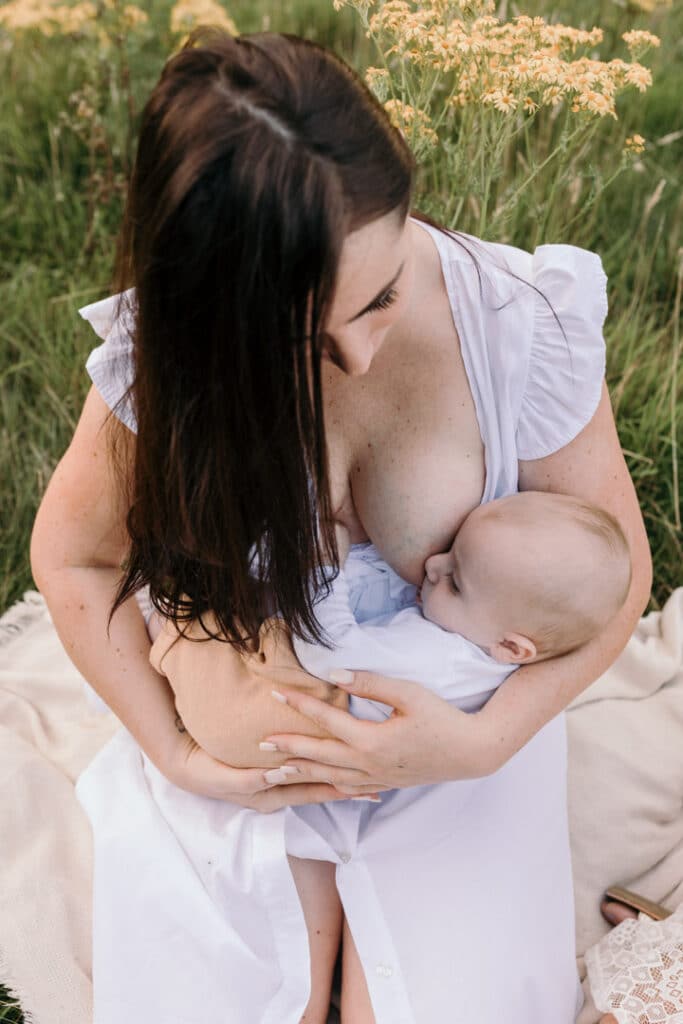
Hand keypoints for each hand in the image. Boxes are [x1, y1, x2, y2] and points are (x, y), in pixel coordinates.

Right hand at [157, 723, 353, 811]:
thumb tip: (276, 775)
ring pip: (314, 786)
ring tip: (368, 785)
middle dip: (348, 790)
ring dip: (339, 784)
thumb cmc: (205, 771)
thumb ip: (251, 778)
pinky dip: (322, 776)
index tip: (362, 787)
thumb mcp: (225, 777)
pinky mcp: (270, 780)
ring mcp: (274, 790)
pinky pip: (302, 780)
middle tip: (378, 789)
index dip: (337, 788)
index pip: (310, 792)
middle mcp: (276, 796)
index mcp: (269, 796)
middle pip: (319, 791)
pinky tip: (337, 772)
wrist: (186, 767)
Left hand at [259, 670, 497, 793]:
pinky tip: (319, 784)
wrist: (472, 752)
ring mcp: (376, 779)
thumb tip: (333, 675)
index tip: (276, 692)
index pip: (326, 719)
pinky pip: (348, 789)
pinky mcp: (386, 784)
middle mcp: (368, 765)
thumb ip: (369, 683)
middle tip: (260, 743)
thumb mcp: (408, 693)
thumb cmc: (443, 718)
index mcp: (370, 741)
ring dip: (301, 772)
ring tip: (277, 770)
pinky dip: (328, 787)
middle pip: (319, 756)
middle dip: (288, 748)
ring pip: (329, 778)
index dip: (299, 704)